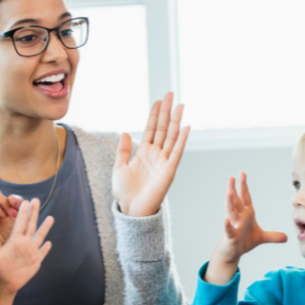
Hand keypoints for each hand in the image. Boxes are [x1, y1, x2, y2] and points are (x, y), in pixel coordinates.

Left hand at [0, 198, 52, 292]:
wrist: (4, 282)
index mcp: (15, 239)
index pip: (20, 222)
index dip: (22, 212)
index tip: (24, 200)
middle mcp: (24, 243)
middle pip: (31, 225)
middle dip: (34, 213)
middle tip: (36, 200)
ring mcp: (30, 251)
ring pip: (40, 236)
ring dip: (45, 227)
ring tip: (50, 217)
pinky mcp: (35, 261)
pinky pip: (42, 252)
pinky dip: (46, 248)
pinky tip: (50, 243)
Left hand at [113, 93, 189, 216]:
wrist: (131, 210)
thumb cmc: (125, 192)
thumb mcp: (119, 167)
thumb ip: (123, 150)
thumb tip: (125, 132)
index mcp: (144, 152)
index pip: (151, 129)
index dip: (154, 114)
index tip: (158, 100)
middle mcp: (156, 154)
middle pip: (163, 128)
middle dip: (166, 111)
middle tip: (170, 95)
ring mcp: (164, 161)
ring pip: (171, 136)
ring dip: (175, 121)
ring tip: (180, 105)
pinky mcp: (169, 170)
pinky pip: (176, 152)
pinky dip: (181, 139)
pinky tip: (185, 127)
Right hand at [205, 173, 286, 284]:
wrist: (232, 253)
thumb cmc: (243, 242)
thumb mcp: (261, 238)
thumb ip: (273, 236)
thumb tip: (287, 237)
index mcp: (246, 214)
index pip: (245, 198)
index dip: (244, 186)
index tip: (242, 173)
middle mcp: (238, 217)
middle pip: (235, 201)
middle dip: (233, 188)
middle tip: (231, 177)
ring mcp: (233, 226)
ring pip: (230, 212)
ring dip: (230, 202)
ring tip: (228, 191)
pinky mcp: (230, 236)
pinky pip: (229, 230)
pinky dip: (227, 225)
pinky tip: (225, 220)